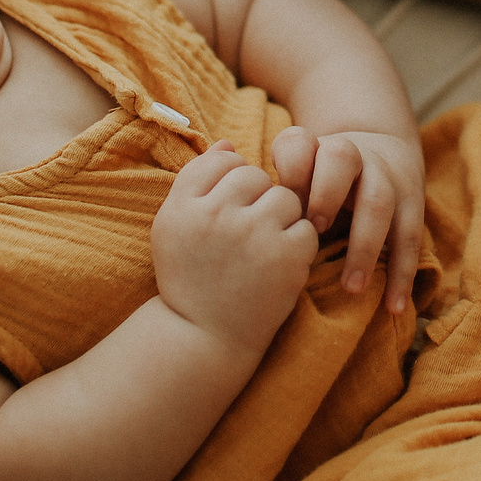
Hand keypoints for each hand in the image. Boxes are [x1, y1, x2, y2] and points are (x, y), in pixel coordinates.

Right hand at [151, 142, 317, 354]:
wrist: (203, 337)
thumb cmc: (189, 278)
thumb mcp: (174, 228)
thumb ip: (196, 181)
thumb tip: (228, 144)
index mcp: (183, 206)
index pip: (222, 160)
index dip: (231, 184)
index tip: (227, 213)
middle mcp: (215, 215)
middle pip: (255, 176)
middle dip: (257, 200)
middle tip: (246, 236)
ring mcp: (252, 234)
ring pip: (286, 197)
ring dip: (282, 220)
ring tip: (263, 250)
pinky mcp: (285, 255)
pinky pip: (307, 227)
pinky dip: (298, 246)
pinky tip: (278, 266)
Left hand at [266, 125, 425, 312]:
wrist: (379, 151)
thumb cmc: (320, 178)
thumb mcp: (298, 174)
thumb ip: (274, 194)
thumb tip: (246, 225)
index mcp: (315, 147)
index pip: (299, 144)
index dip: (291, 170)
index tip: (286, 204)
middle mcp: (353, 155)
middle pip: (342, 158)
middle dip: (326, 195)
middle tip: (314, 233)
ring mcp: (386, 177)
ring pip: (379, 201)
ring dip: (364, 245)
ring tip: (351, 287)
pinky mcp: (412, 203)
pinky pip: (410, 238)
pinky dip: (402, 274)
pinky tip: (393, 306)